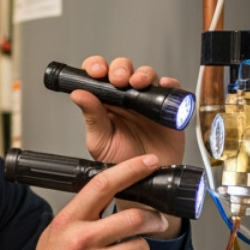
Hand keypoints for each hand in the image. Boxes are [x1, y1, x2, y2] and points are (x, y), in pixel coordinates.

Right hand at [0, 153, 172, 249]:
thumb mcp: (53, 237)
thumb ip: (80, 218)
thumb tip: (111, 199)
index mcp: (67, 223)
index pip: (102, 185)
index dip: (130, 170)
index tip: (148, 162)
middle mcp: (82, 241)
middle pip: (134, 217)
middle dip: (153, 219)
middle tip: (155, 222)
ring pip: (142, 246)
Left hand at [68, 56, 187, 167]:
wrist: (144, 182)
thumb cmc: (120, 163)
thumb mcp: (100, 141)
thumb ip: (92, 117)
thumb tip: (78, 94)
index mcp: (105, 102)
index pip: (98, 76)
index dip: (96, 67)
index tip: (96, 71)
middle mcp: (125, 99)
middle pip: (123, 69)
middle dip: (120, 68)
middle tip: (118, 79)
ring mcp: (147, 102)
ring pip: (146, 75)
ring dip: (143, 73)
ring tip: (138, 82)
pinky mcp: (167, 108)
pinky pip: (171, 90)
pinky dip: (169, 84)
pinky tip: (163, 86)